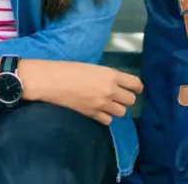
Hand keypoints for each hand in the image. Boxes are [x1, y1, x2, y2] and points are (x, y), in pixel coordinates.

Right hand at [22, 60, 142, 125]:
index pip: (135, 83)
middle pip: (131, 100)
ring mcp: (102, 104)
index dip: (137, 87)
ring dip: (116, 109)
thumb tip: (114, 83)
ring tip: (107, 104)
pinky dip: (105, 117)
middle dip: (126, 98)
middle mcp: (110, 90)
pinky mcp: (92, 114)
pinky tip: (98, 111)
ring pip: (121, 112)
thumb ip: (106, 76)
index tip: (134, 88)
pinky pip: (108, 120)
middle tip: (117, 96)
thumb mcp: (91, 67)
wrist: (51, 81)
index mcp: (110, 74)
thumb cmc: (67, 68)